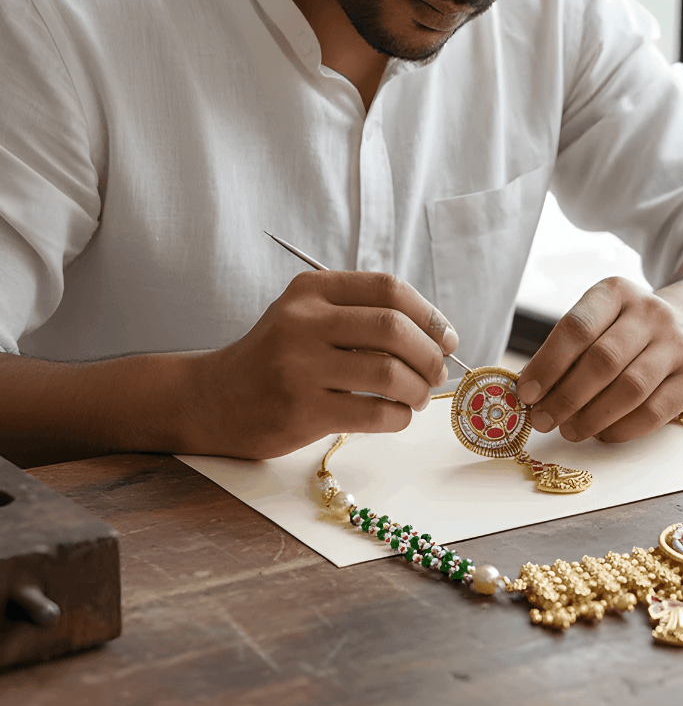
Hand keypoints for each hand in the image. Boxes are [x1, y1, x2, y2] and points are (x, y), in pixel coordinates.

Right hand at [183, 271, 458, 458]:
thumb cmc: (276, 357)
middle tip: (437, 373)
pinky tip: (396, 416)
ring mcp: (299, 366)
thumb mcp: (308, 316)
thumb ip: (362, 315)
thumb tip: (438, 337)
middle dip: (429, 354)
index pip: (388, 288)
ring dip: (417, 389)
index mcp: (312, 290)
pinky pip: (372, 412)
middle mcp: (303, 321)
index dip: (430, 314)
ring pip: (388, 372)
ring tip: (417, 398)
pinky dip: (398, 417)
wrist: (211, 399)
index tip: (447, 338)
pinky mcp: (301, 411)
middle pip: (394, 328)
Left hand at [514, 277, 682, 443]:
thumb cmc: (625, 331)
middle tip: (542, 420)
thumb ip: (566, 352)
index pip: (576, 328)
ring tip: (569, 430)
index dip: (547, 364)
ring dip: (592, 417)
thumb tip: (529, 392)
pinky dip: (622, 429)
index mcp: (616, 292)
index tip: (526, 393)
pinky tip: (601, 434)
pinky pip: (654, 413)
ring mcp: (677, 346)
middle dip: (566, 396)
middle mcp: (650, 313)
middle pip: (603, 360)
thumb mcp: (598, 323)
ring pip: (630, 388)